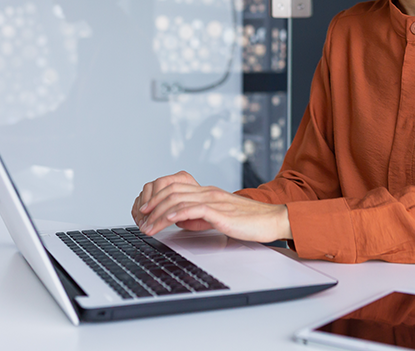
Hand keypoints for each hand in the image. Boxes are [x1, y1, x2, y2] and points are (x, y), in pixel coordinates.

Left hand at [132, 171, 291, 242]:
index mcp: (208, 192)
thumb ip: (200, 217)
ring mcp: (214, 200)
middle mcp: (209, 192)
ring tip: (149, 228)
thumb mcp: (219, 218)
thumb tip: (181, 221)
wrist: (272, 220)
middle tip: (142, 221)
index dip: (157, 197)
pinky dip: (177, 214)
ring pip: (179, 200)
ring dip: (160, 215)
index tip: (146, 211)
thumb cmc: (249, 221)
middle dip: (153, 206)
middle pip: (172, 191)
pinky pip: (194, 209)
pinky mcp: (221, 212)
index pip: (176, 187)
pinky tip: (168, 221)